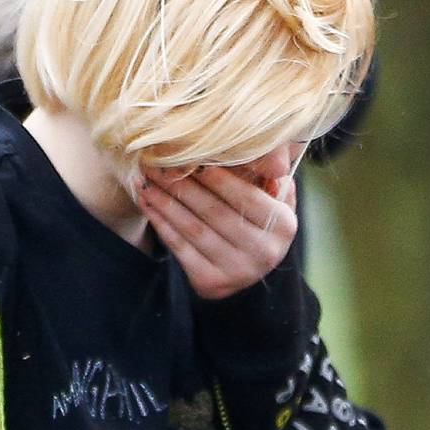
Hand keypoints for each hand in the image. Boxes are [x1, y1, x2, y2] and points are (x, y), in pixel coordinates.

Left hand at [137, 152, 299, 299]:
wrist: (246, 272)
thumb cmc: (257, 221)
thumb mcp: (274, 199)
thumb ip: (269, 174)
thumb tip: (257, 147)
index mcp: (283, 226)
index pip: (245, 196)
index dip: (216, 177)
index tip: (190, 157)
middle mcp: (263, 252)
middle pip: (214, 211)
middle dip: (182, 185)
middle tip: (158, 165)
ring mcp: (237, 270)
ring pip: (193, 229)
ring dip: (165, 202)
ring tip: (146, 182)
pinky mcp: (210, 282)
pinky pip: (180, 248)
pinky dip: (160, 223)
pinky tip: (147, 204)